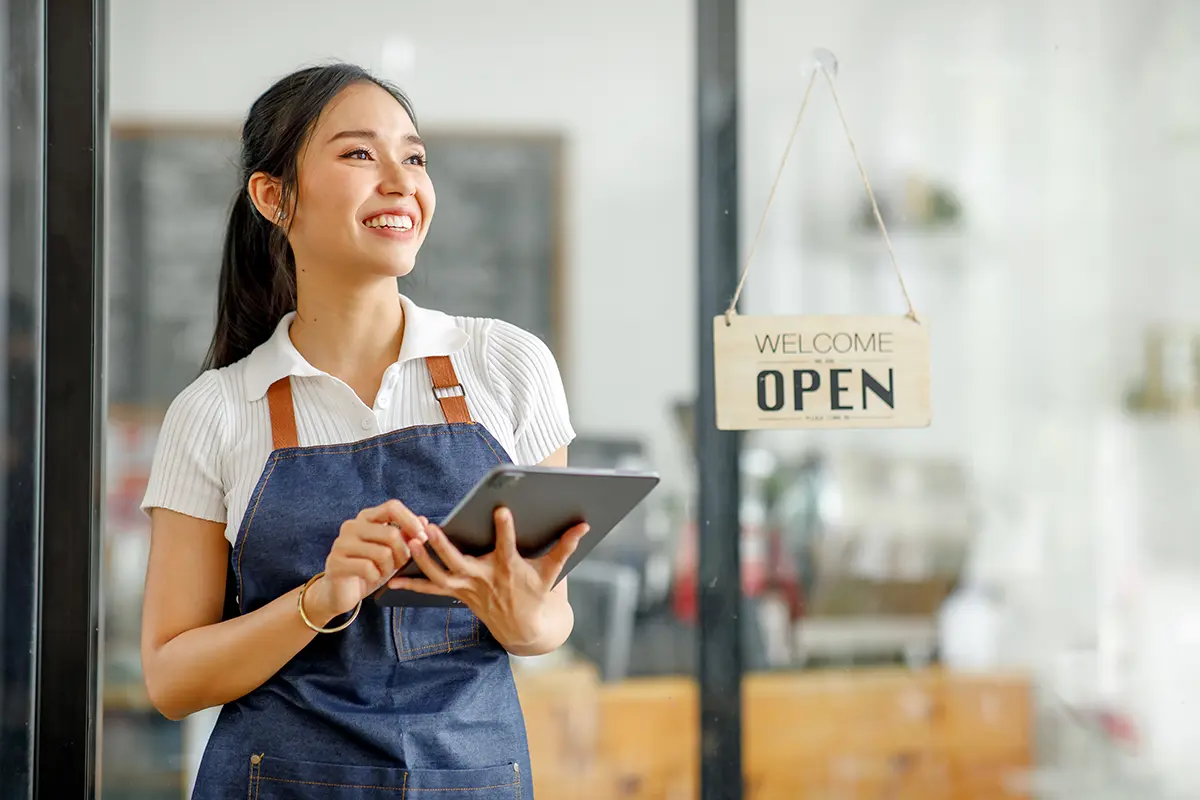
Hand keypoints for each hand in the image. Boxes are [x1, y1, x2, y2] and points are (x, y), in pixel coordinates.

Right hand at [303, 500, 426, 623]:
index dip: (411, 521)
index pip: (392, 507)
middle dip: (403, 553)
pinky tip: (371, 578)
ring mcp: (341, 543)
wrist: (341, 592)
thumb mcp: (392, 551)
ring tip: (382, 572)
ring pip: (382, 553)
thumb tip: (424, 520)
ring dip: (389, 568)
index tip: (422, 537)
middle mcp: (351, 526)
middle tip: (400, 564)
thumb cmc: (370, 568)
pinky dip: (376, 577)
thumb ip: (405, 535)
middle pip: (391, 533)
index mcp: (366, 518)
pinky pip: (368, 568)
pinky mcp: (336, 562)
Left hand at [387, 507, 588, 649]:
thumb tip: (585, 524)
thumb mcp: (553, 572)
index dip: (505, 529)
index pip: (508, 547)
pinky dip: (411, 585)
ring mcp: (468, 588)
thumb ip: (566, 546)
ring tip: (409, 540)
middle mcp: (485, 579)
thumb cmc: (537, 593)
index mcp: (509, 569)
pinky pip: (431, 590)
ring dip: (423, 560)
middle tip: (429, 528)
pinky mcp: (457, 594)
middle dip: (444, 546)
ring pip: (440, 576)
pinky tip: (390, 580)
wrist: (524, 628)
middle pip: (460, 563)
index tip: (501, 510)